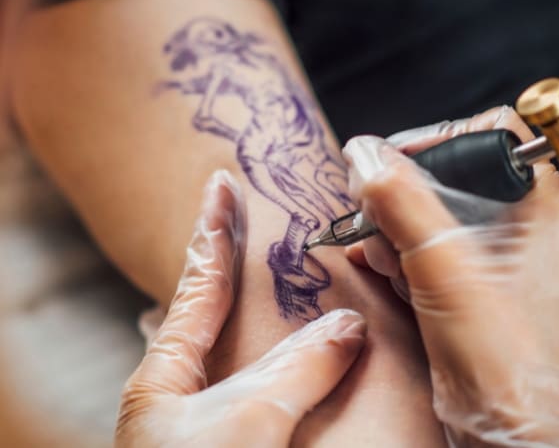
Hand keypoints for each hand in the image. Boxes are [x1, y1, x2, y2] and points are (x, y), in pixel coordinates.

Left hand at [115, 170, 366, 447]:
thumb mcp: (246, 419)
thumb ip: (298, 368)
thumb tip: (348, 325)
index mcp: (164, 378)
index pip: (199, 283)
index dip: (214, 230)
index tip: (222, 184)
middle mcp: (184, 399)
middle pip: (220, 316)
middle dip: (242, 271)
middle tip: (261, 229)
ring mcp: (211, 427)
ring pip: (251, 362)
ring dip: (278, 330)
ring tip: (299, 296)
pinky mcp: (243, 445)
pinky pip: (275, 400)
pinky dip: (297, 376)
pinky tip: (310, 377)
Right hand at [343, 108, 558, 446]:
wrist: (514, 434)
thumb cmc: (511, 361)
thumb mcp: (445, 267)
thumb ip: (402, 203)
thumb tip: (364, 154)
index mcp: (544, 205)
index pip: (489, 134)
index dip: (435, 139)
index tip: (389, 160)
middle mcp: (529, 226)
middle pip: (457, 175)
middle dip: (405, 192)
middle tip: (371, 206)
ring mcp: (505, 260)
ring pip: (441, 215)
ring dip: (398, 225)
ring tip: (375, 245)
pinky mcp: (481, 289)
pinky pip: (438, 251)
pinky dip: (405, 253)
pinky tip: (382, 264)